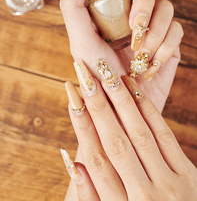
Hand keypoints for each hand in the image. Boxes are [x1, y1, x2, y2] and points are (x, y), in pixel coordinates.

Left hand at [60, 0, 182, 112]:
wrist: (122, 105)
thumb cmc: (97, 75)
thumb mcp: (79, 41)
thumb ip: (73, 6)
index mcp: (107, 6)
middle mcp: (129, 11)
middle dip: (144, 2)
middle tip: (135, 26)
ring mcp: (151, 24)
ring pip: (166, 6)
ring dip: (154, 33)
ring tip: (139, 56)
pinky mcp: (168, 40)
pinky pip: (177, 30)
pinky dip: (164, 48)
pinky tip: (149, 65)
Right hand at [63, 61, 196, 200]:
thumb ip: (91, 196)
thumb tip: (72, 160)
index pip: (95, 158)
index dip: (81, 124)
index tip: (71, 97)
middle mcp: (143, 195)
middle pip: (114, 141)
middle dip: (97, 105)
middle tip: (84, 74)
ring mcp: (170, 183)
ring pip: (139, 134)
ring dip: (121, 102)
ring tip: (107, 75)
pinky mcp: (189, 175)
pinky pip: (165, 137)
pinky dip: (148, 111)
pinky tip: (135, 91)